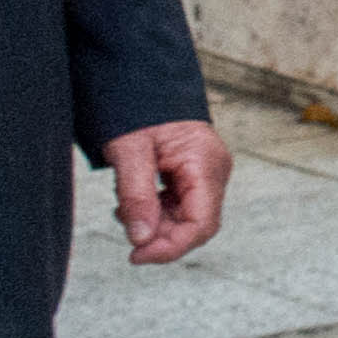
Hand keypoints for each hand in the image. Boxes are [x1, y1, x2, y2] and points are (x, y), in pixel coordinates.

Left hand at [106, 118, 232, 266]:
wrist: (144, 81)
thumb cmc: (139, 108)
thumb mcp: (130, 151)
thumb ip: (136, 196)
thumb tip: (140, 239)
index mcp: (206, 164)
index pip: (201, 224)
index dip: (171, 247)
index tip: (136, 255)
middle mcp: (213, 172)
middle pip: (195, 225)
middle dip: (160, 236)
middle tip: (126, 231)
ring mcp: (205, 174)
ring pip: (185, 219)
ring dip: (154, 225)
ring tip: (124, 212)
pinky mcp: (192, 176)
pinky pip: (179, 206)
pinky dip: (154, 213)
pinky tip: (133, 206)